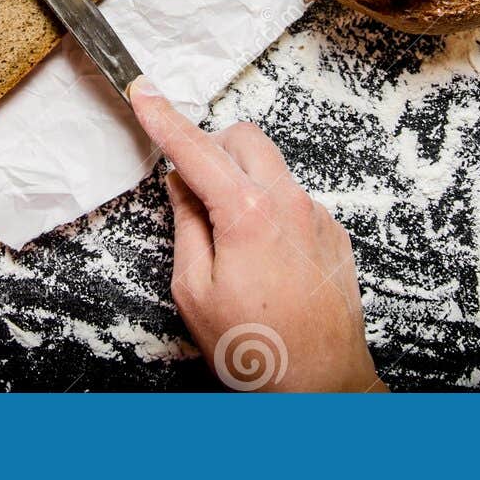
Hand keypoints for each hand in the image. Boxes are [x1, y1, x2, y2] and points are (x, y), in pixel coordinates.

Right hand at [127, 77, 383, 391]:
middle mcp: (289, 204)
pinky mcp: (333, 235)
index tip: (145, 92)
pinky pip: (294, 201)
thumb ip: (187, 226)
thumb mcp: (196, 291)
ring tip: (231, 245)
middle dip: (213, 148)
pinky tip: (263, 261)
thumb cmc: (258, 349)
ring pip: (271, 169)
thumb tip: (182, 186)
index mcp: (247, 214)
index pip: (195, 149)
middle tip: (191, 187)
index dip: (163, 118)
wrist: (322, 387)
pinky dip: (270, 212)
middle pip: (244, 139)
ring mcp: (318, 217)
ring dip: (243, 184)